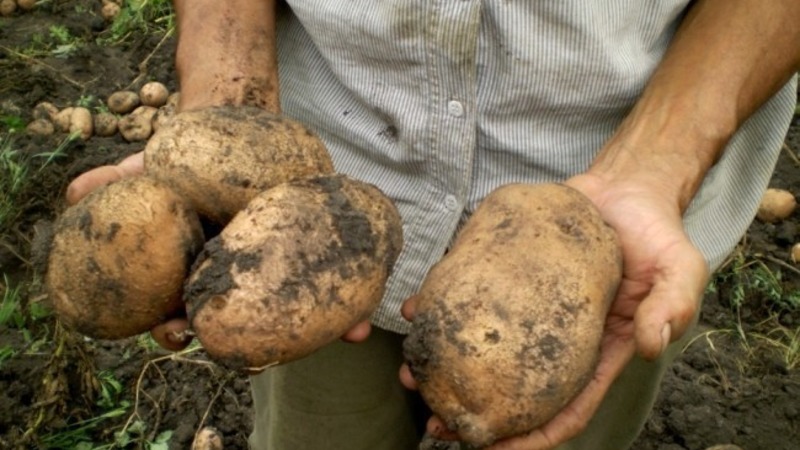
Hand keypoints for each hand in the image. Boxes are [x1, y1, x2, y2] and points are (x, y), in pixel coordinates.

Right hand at [66, 152, 372, 350]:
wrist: (239, 127)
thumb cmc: (190, 158)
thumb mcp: (153, 168)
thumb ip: (117, 184)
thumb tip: (75, 192)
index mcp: (202, 272)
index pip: (185, 311)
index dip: (179, 328)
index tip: (178, 332)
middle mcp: (244, 278)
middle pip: (247, 321)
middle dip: (254, 342)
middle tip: (259, 355)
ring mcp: (282, 267)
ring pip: (299, 307)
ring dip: (325, 327)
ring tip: (352, 336)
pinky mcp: (316, 246)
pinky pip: (335, 275)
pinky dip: (353, 295)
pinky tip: (370, 313)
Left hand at [400, 173, 708, 448]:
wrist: (627, 190)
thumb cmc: (657, 235)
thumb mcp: (679, 271)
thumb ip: (672, 306)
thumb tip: (651, 345)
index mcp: (599, 352)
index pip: (566, 408)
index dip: (533, 437)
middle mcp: (558, 339)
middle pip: (514, 388)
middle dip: (477, 413)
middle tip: (437, 420)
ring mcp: (530, 308)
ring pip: (484, 348)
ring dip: (447, 365)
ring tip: (411, 375)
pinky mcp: (511, 275)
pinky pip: (474, 296)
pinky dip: (442, 306)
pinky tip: (414, 309)